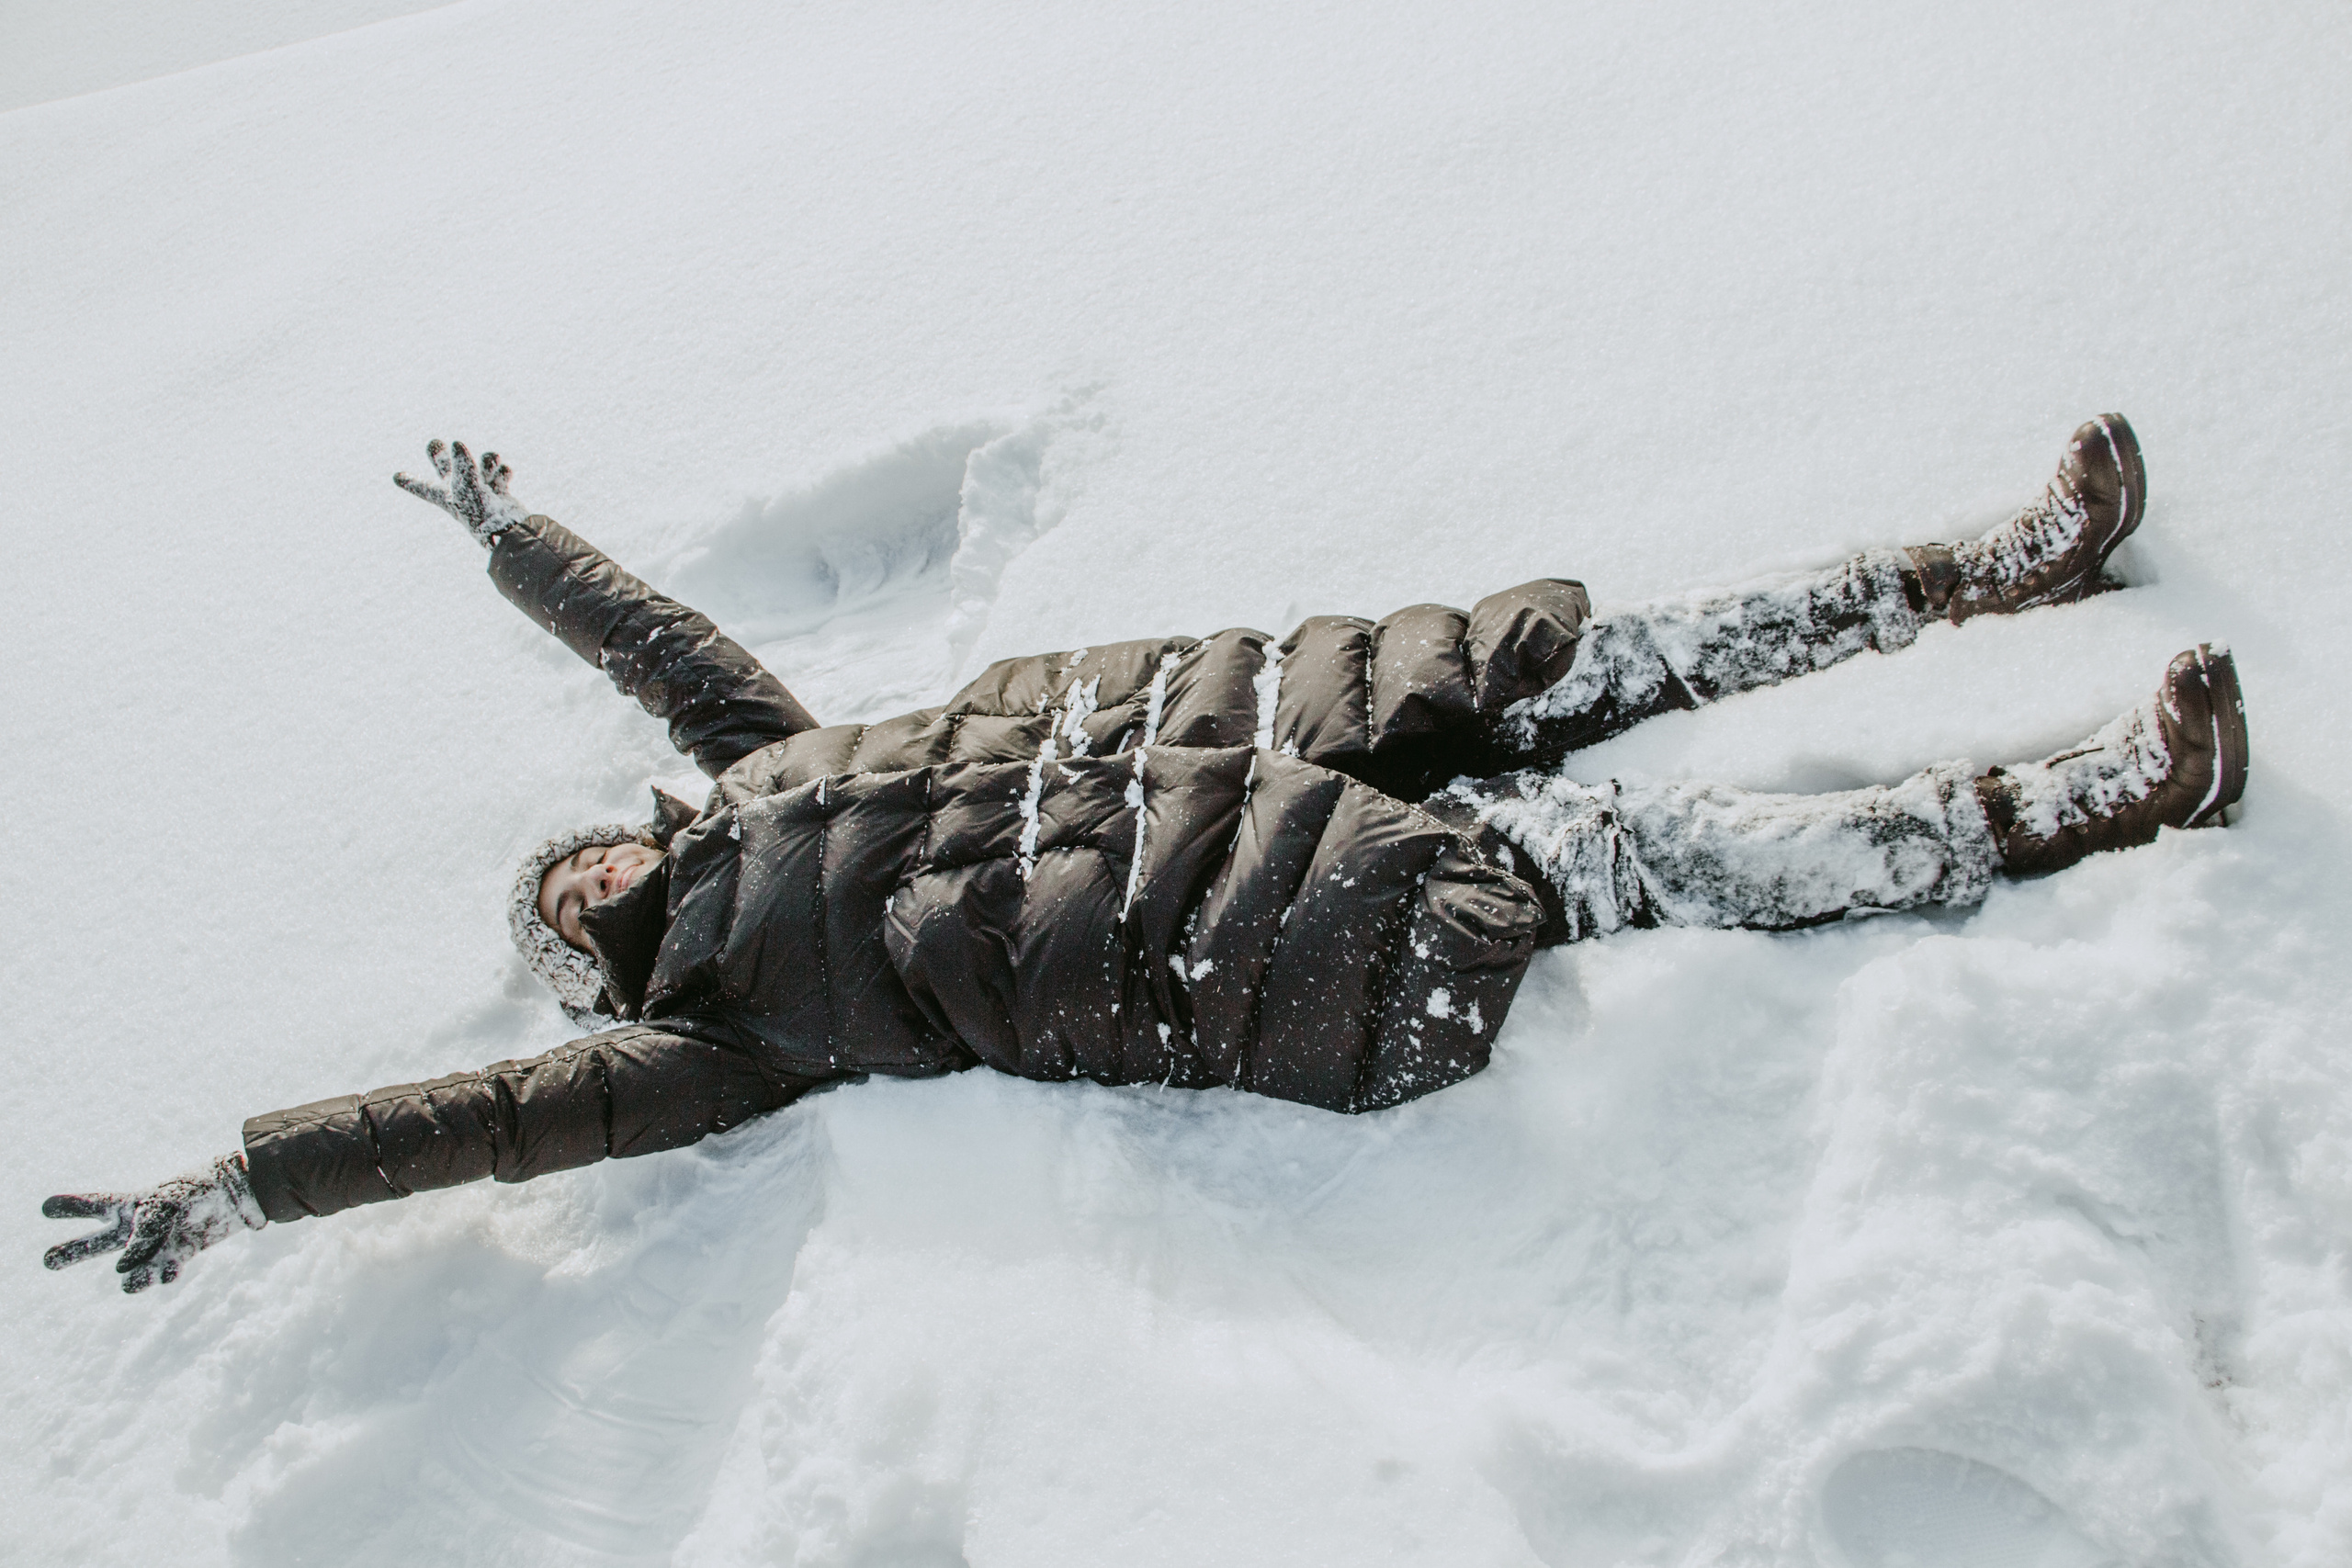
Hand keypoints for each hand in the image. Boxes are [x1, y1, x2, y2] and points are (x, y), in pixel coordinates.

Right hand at [43, 1154, 266, 1293]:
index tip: (45, 1207)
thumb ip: (141, 1234)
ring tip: (132, 1278)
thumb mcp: (164, 1203)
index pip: (93, 1205)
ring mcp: (156, 1245)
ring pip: (129, 1272)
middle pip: (95, 1243)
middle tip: (48, 1260)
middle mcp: (136, 1228)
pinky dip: (163, 1275)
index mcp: (130, 1204)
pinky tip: (169, 1271)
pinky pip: (161, 1274)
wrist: (240, 1194)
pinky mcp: (179, 1256)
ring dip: (131, 1277)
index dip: (70, 1206)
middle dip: (71, 1251)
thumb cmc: (202, 1188)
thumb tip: (122, 1269)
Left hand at [393, 438, 530, 544]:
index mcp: (446, 497)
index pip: (423, 487)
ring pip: (480, 464)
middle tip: (434, 442)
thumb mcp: (467, 486)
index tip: (396, 477)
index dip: (410, 481)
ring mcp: (482, 493)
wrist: (510, 531)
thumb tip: (456, 442)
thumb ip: (461, 463)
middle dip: (440, 455)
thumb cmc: (483, 514)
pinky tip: (503, 475)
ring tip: (492, 463)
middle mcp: (462, 494)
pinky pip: (500, 472)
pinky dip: (502, 471)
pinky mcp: (500, 493)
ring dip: (488, 460)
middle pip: (447, 469)